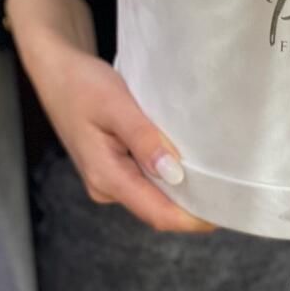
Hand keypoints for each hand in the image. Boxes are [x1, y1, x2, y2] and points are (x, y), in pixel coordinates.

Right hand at [6, 0, 213, 232]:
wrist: (57, 72)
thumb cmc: (84, 84)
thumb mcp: (116, 105)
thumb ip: (144, 139)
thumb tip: (174, 175)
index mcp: (106, 176)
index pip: (156, 212)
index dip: (192, 218)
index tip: (226, 210)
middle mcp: (107, 186)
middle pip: (157, 207)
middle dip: (193, 205)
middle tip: (232, 188)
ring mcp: (110, 177)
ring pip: (153, 193)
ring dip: (183, 189)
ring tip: (219, 173)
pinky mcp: (114, 165)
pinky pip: (146, 177)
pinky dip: (169, 174)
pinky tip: (190, 159)